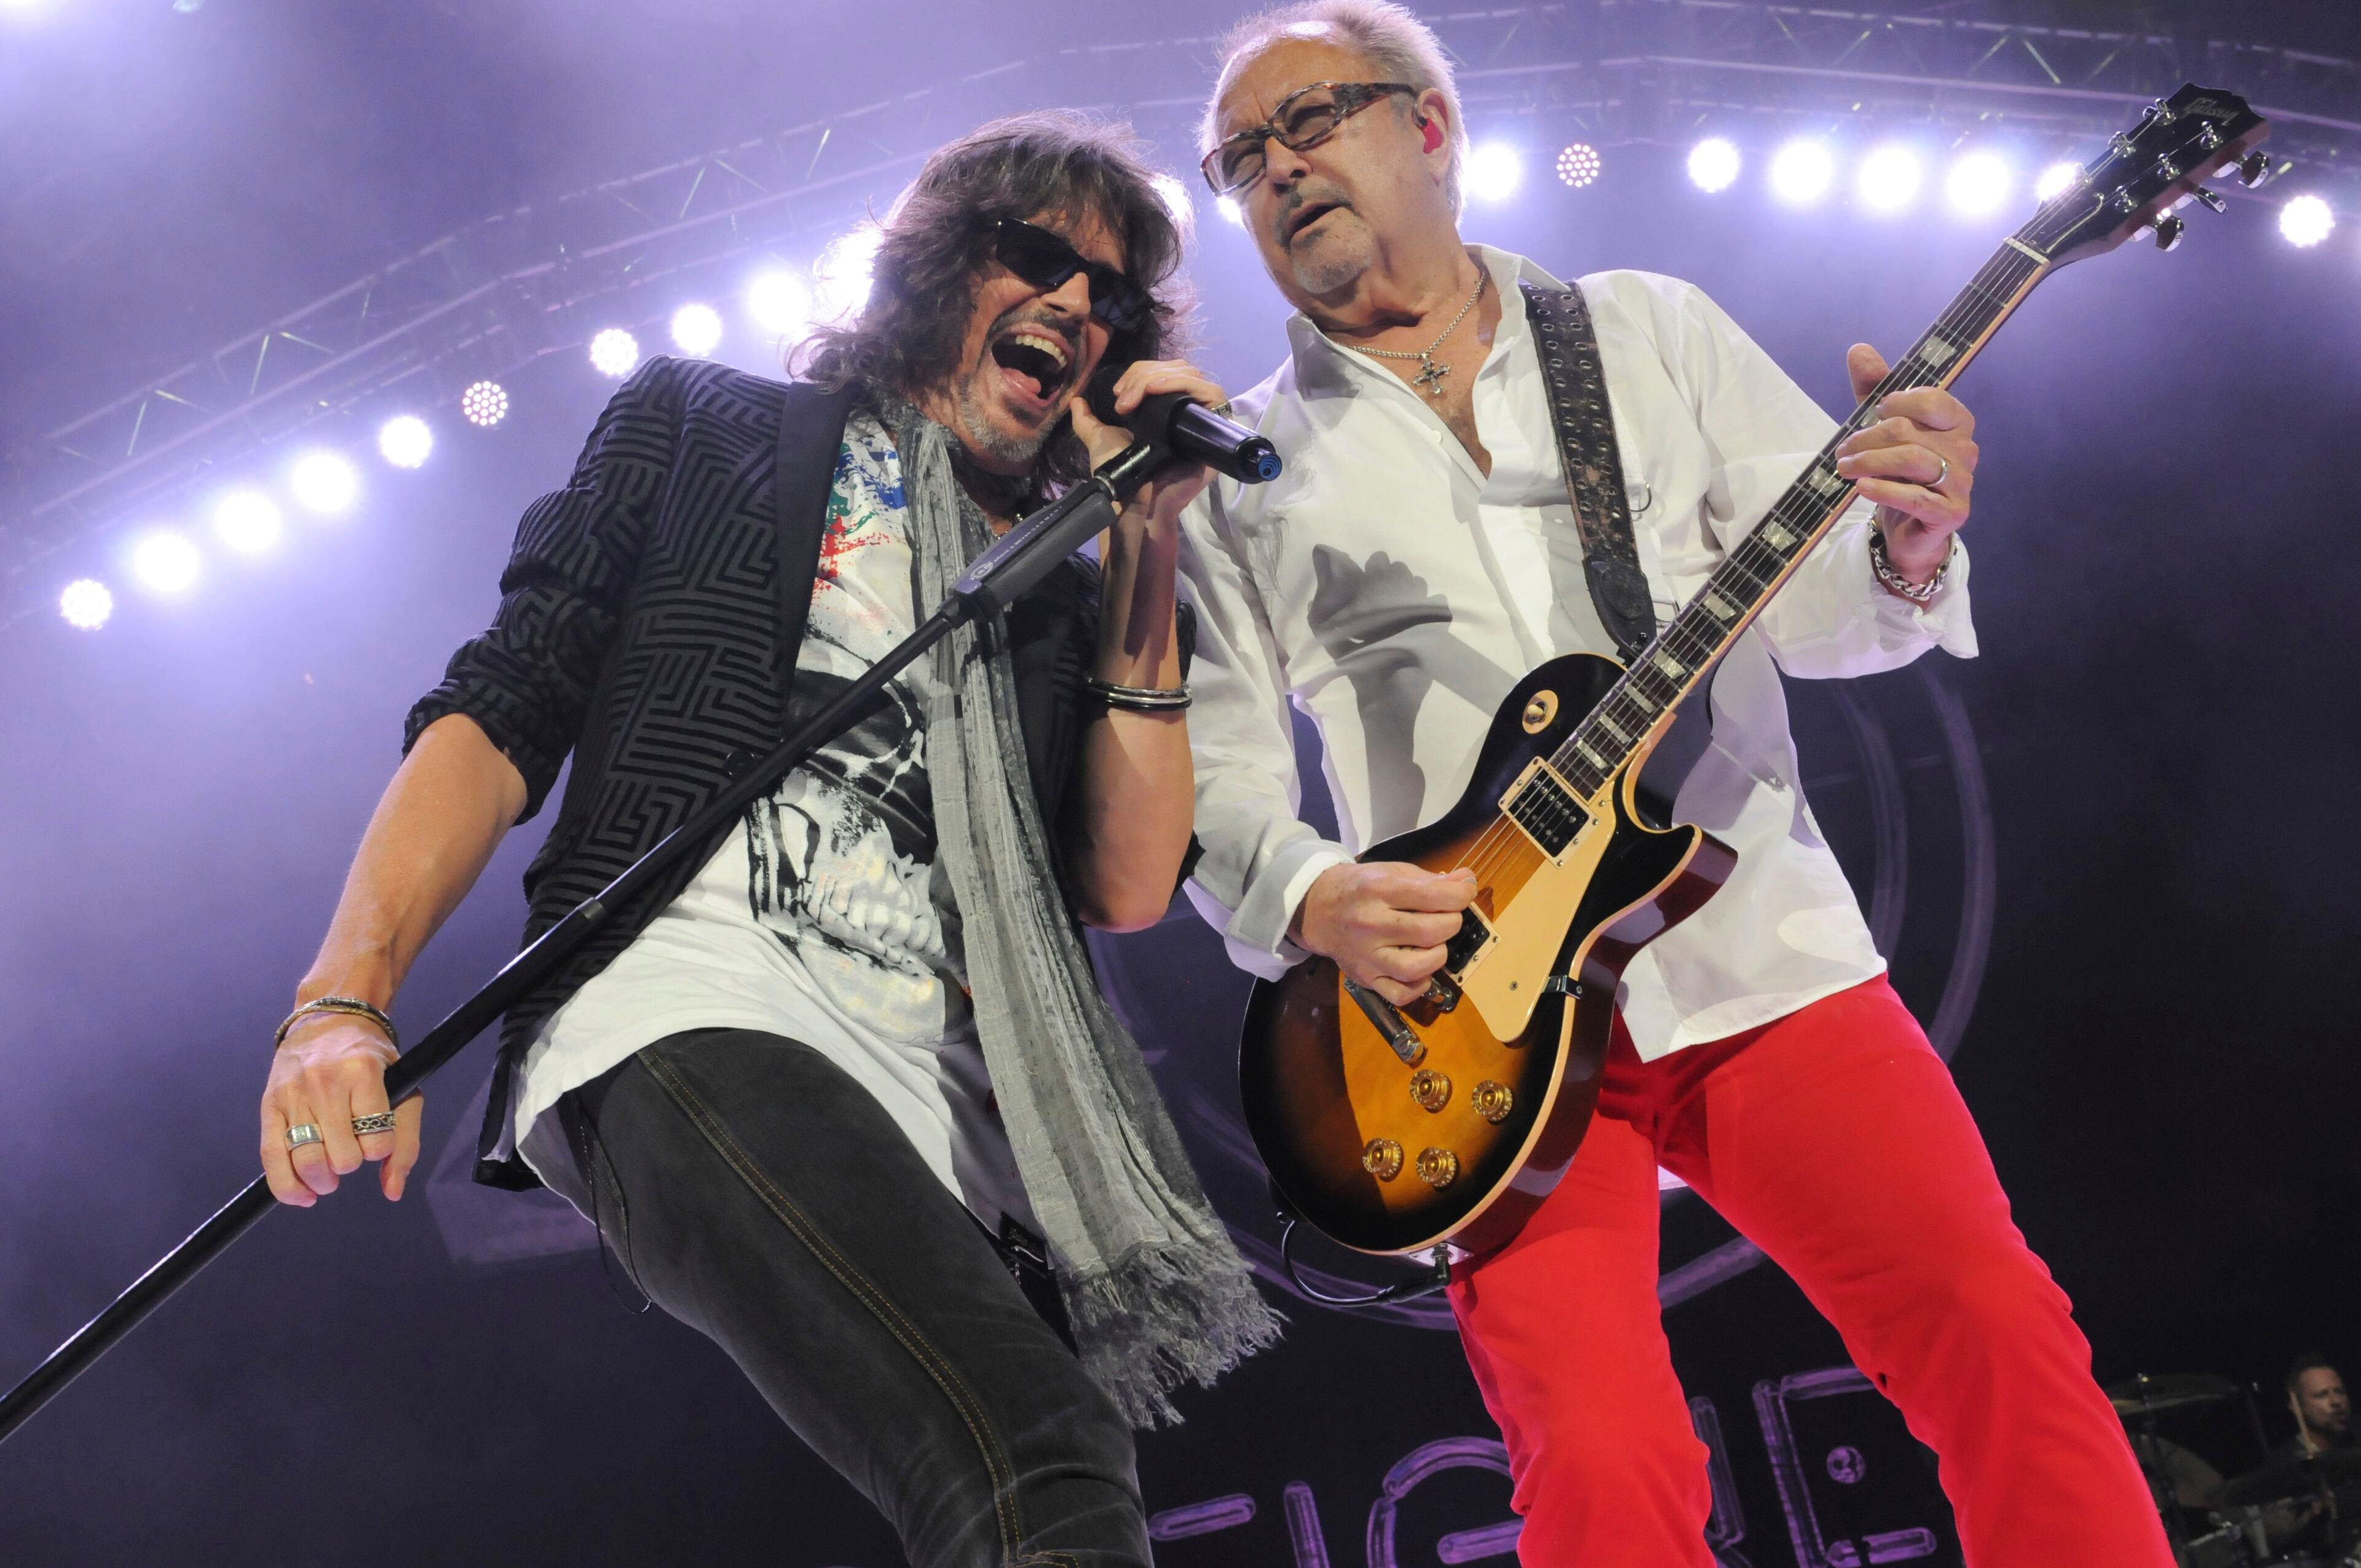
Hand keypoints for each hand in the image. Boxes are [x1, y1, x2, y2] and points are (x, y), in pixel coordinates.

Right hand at [260, 1012, 421, 1206]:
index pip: (377, 1141)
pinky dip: (287, 1186)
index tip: (378, 1140)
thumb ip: (405, 1140)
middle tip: (351, 1157)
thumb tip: (393, 1191)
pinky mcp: (269, 1105)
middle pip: (341, 1157)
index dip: (380, 1151)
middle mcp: (325, 1082)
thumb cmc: (372, 1060)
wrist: (329, 1020)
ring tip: (329, 1176)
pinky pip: (271, 1158)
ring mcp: (293, 1094)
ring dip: (322, 1181)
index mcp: (362, 1073)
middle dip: (350, 1167)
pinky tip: (303, 1195)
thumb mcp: (403, 1087)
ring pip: (307, 1162)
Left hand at [1067, 359, 1229, 533]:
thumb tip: (1077, 400)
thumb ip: (1087, 420)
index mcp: (1166, 411)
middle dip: (1146, 374)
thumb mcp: (1099, 438)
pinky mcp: (1215, 431)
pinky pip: (1213, 394)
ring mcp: (1203, 421)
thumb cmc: (1120, 471)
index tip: (1118, 393)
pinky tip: (1158, 391)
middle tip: (1123, 397)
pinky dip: (1184, 384)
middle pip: (1179, 369)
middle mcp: (1187, 413)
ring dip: (1161, 377)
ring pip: (1193, 377)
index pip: (1164, 371)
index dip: (1141, 372)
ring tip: (1137, 396)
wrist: (1135, 498)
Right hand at [1292, 861, 1477, 1006]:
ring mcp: (1366, 955)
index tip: (1465, 891)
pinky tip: (1421, 970)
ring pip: (1417, 967)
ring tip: (1434, 943)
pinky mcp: (1364, 978)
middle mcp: (1371, 924)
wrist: (1317, 909)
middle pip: (1430, 931)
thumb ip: (1430, 879)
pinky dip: (1419, 986)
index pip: (1435, 896)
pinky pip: (1400, 994)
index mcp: (1379, 889)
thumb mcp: (1392, 872)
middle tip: (1447, 917)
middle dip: (1451, 922)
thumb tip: (1467, 881)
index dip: (1462, 893)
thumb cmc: (1360, 887)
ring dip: (1438, 955)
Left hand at [1834, 344, 1977, 584]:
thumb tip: (1858, 348)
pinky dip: (1884, 490)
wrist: (1908, 528)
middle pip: (1909, 431)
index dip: (1896, 404)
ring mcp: (1961, 483)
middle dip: (1867, 438)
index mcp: (1956, 422)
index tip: (1874, 413)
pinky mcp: (1951, 513)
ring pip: (1911, 461)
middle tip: (1842, 451)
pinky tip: (1862, 488)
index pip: (1930, 400)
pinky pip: (1915, 497)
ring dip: (1869, 462)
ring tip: (1844, 468)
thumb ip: (1874, 388)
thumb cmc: (1898, 473)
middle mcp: (1965, 449)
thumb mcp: (1882, 425)